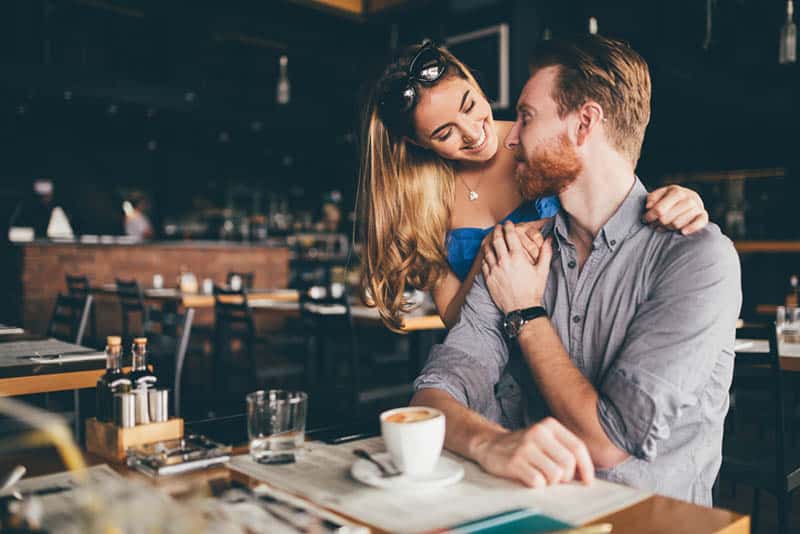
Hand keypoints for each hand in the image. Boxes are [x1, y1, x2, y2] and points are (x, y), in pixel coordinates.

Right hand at [472, 417, 594, 487]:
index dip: (586, 467)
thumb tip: (586, 476)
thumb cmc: (524, 447)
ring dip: (550, 481)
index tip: (587, 481)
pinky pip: (538, 482)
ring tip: (540, 475)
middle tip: (556, 478)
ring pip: (555, 474)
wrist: (489, 444)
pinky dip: (536, 484)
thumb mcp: (545, 440)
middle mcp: (538, 432)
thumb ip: (564, 451)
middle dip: (566, 477)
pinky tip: (528, 477)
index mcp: (550, 426)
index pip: (578, 447)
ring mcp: (525, 446)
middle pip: (568, 463)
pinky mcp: (515, 461)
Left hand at [481, 222, 551, 313]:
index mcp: (517, 257)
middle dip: (497, 231)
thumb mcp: (542, 271)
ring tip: (490, 238)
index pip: (510, 235)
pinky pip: (484, 263)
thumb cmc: (533, 290)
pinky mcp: (489, 278)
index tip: (508, 223)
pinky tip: (487, 255)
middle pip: (497, 240)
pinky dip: (485, 256)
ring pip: (488, 251)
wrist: (522, 308)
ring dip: (489, 242)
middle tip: (498, 227)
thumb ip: (546, 253)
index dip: (508, 227)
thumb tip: (549, 239)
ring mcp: (494, 270)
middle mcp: (504, 261)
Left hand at [643, 185, 708, 234]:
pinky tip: (682, 232)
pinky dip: (691, 228)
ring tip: (663, 227)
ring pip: (678, 223)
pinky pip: (699, 223)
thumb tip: (648, 206)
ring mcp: (698, 206)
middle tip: (653, 225)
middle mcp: (689, 198)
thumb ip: (652, 198)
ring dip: (668, 228)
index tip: (645, 219)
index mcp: (677, 191)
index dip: (650, 216)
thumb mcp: (660, 194)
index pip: (659, 209)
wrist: (688, 199)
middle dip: (658, 223)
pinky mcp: (704, 215)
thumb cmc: (670, 198)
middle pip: (667, 218)